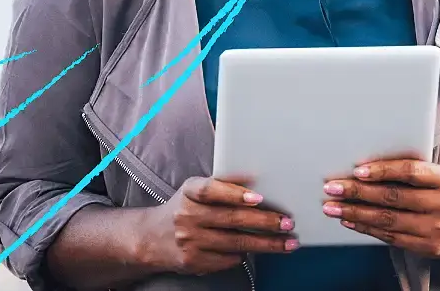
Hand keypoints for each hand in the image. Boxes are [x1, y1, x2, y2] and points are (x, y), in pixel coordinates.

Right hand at [143, 176, 298, 275]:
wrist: (151, 238)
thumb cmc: (184, 208)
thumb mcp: (196, 190)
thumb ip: (222, 184)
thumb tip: (256, 178)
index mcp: (189, 191)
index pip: (211, 189)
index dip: (234, 193)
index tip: (258, 198)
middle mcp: (187, 215)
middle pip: (231, 219)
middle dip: (265, 222)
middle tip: (287, 223)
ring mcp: (189, 241)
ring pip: (235, 243)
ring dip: (266, 244)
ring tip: (287, 242)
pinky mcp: (193, 261)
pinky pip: (228, 259)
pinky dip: (244, 255)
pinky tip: (257, 250)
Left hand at [321, 156, 439, 259]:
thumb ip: (412, 171)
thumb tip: (367, 167)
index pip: (410, 171)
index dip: (382, 170)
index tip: (357, 170)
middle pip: (393, 197)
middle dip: (358, 192)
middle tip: (333, 187)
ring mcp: (436, 229)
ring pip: (388, 220)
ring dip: (355, 212)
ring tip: (333, 206)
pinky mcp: (426, 247)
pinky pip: (390, 237)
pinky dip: (366, 228)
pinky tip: (350, 220)